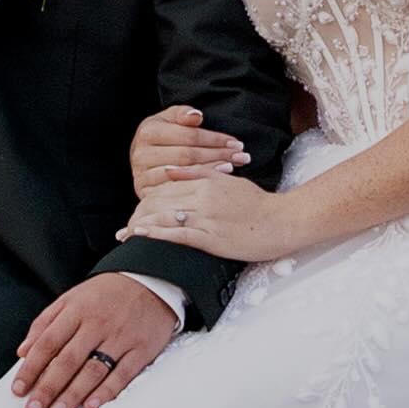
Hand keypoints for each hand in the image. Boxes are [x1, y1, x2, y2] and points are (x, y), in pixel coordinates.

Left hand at [13, 272, 184, 407]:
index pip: (48, 342)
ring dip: (73, 394)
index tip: (18, 389)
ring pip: (93, 370)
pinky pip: (122, 374)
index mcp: (76, 310)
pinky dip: (106, 391)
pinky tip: (91, 406)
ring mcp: (121, 337)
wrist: (151, 281)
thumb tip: (23, 352)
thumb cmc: (105, 294)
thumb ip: (45, 323)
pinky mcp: (142, 349)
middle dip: (48, 387)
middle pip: (67, 360)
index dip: (31, 368)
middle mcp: (97, 324)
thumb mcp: (72, 298)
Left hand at [124, 171, 282, 263]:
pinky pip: (177, 234)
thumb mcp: (229, 182)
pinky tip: (142, 236)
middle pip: (160, 201)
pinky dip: (156, 234)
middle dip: (139, 214)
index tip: (137, 210)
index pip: (167, 188)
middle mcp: (203, 197)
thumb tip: (173, 171)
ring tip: (126, 234)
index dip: (147, 200)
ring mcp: (206, 217)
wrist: (282, 221)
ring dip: (141, 225)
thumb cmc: (259, 205)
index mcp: (207, 182)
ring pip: (164, 216)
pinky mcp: (211, 236)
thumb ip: (200, 175)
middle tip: (126, 227)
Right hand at [128, 101, 246, 198]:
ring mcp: (142, 175)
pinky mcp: (146, 193)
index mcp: (148, 131)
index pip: (189, 135)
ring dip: (211, 171)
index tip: (236, 142)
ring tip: (232, 167)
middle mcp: (141, 154)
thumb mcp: (170, 119)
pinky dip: (197, 185)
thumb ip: (182, 114)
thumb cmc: (163, 137)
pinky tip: (213, 181)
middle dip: (218, 155)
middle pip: (188, 155)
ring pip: (184, 173)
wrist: (143, 160)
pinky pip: (177, 190)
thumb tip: (196, 116)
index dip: (215, 139)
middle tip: (242, 156)